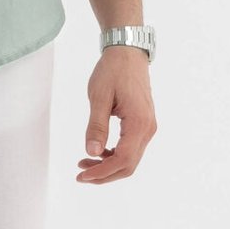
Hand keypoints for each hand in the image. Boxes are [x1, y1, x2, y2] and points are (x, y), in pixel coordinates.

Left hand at [76, 50, 156, 183]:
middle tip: (81, 174)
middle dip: (104, 174)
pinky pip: (131, 148)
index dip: (102, 172)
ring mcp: (148, 127)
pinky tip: (98, 152)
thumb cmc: (113, 71)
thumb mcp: (99, 97)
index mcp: (139, 123)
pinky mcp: (143, 124)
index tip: (82, 175)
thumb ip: (96, 126)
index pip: (122, 159)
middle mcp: (148, 129)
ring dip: (108, 166)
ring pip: (130, 159)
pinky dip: (114, 156)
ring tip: (85, 163)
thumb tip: (92, 152)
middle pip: (129, 165)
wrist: (128, 53)